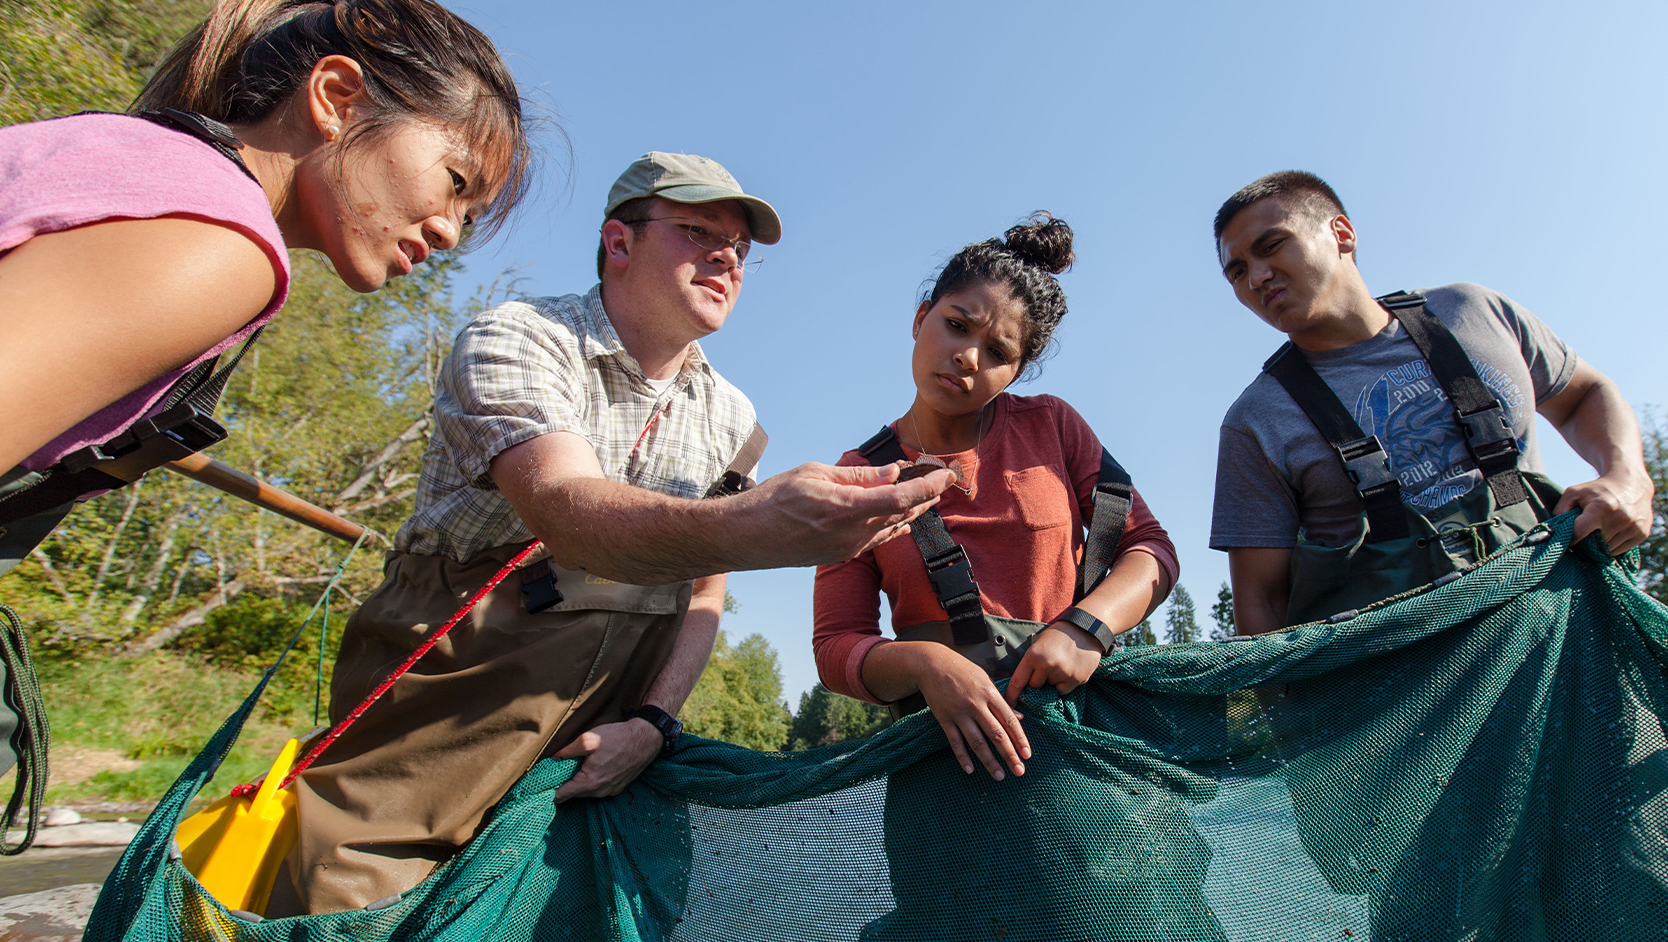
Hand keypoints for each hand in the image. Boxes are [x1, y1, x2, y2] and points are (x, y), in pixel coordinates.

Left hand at [550, 718, 662, 803]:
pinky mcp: (617, 788)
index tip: (539, 785)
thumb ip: (567, 751)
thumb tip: (552, 759)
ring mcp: (609, 792)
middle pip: (572, 795)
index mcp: (589, 782)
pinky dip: (590, 782)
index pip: (560, 795)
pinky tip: (592, 768)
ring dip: (577, 783)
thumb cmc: (617, 737)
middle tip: (555, 772)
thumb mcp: (588, 739)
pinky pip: (597, 790)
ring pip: (585, 792)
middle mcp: (599, 792)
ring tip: (573, 768)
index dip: (548, 790)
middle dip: (562, 785)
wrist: (646, 739)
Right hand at [744, 462, 954, 565]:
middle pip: (902, 514)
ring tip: (929, 495)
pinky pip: (877, 540)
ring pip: (892, 529)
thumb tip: (892, 473)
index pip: (900, 498)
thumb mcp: (814, 474)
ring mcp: (847, 548)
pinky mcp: (840, 555)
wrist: (746, 538)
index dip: (927, 487)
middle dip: (926, 496)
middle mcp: (852, 534)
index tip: (944, 474)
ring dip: (913, 511)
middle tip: (942, 478)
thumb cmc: (773, 500)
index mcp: (846, 508)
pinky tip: (904, 522)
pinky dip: (895, 527)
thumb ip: (856, 476)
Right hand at [914, 646, 1029, 779]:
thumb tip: (1019, 718)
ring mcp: (959, 713)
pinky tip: (970, 770)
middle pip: (996, 734)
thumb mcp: (986, 680)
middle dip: (1009, 755)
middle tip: (1019, 771)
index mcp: (990, 694)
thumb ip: (1002, 700)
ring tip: (999, 775)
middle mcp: (976, 705)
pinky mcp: (944, 719)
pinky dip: (962, 757)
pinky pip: (955, 742)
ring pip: (977, 742)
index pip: (1009, 720)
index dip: (1020, 739)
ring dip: (989, 761)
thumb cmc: (963, 671)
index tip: (1027, 755)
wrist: (932, 664)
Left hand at [1006, 622, 1102, 705]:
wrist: (1086, 629)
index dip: (1011, 695)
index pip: (1018, 681)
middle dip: (1037, 681)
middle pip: (1034, 686)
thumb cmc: (1058, 635)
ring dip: (1052, 681)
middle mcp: (1047, 665)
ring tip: (1060, 666)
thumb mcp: (1038, 643)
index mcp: (1034, 655)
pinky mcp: (1077, 679)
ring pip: (1050, 688)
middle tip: (1045, 669)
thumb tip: (1024, 685)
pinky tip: (1068, 670)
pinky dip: (1064, 684)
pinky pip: (1063, 690)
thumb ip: (1031, 662)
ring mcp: (1063, 673)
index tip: (1010, 704)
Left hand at [1554, 469, 1653, 554]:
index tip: (1567, 540)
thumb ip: (1560, 509)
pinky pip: (1621, 550)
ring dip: (1600, 546)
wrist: (1631, 483)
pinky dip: (1613, 546)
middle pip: (1594, 544)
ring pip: (1608, 550)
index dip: (1570, 539)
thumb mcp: (1574, 492)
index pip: (1579, 533)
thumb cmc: (1598, 489)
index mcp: (1601, 508)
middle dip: (1586, 542)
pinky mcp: (1642, 534)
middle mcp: (1620, 518)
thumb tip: (1553, 531)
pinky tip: (1611, 533)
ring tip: (1599, 532)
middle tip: (1584, 535)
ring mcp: (1633, 527)